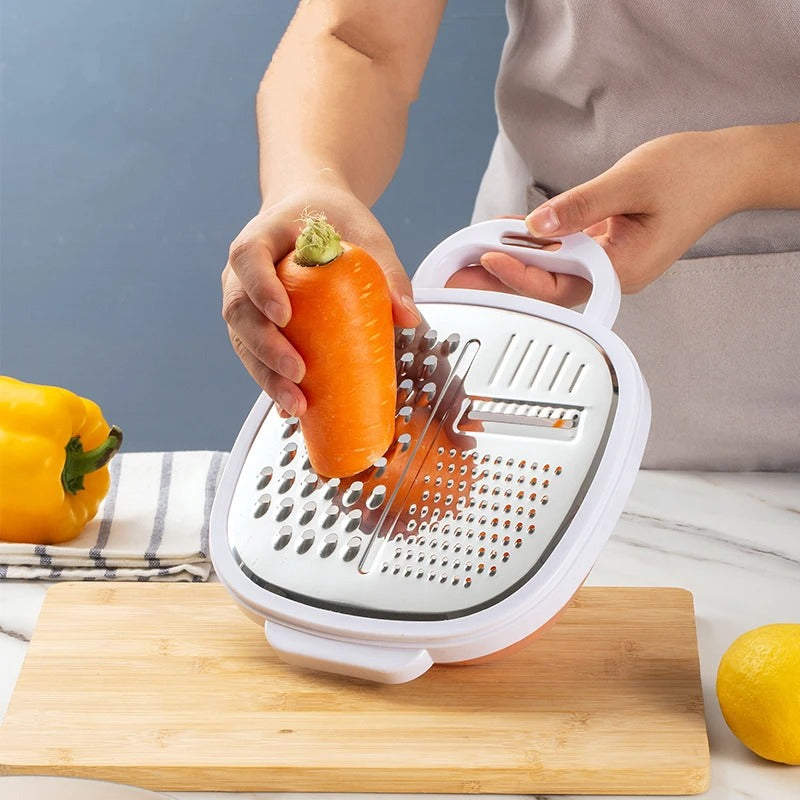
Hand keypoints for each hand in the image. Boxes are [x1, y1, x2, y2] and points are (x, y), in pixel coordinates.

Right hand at [222, 180, 419, 415]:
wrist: (310, 214)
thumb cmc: (334, 221)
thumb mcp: (365, 234)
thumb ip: (387, 270)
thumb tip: (409, 318)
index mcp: (262, 237)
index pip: (248, 258)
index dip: (261, 288)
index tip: (285, 314)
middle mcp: (241, 273)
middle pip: (239, 311)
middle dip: (266, 348)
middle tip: (297, 372)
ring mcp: (244, 302)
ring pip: (242, 341)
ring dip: (266, 375)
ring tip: (297, 403)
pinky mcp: (254, 327)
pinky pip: (254, 357)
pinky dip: (271, 382)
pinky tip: (293, 406)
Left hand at [448, 130, 743, 304]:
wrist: (725, 169)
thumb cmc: (691, 175)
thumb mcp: (631, 182)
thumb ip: (581, 206)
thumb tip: (536, 225)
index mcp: (624, 270)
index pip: (560, 285)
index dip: (521, 273)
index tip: (490, 257)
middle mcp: (612, 274)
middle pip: (546, 284)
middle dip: (503, 276)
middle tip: (461, 271)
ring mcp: (608, 262)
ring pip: (550, 269)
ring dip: (513, 258)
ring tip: (471, 254)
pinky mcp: (604, 247)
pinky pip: (562, 250)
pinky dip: (535, 240)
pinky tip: (506, 230)